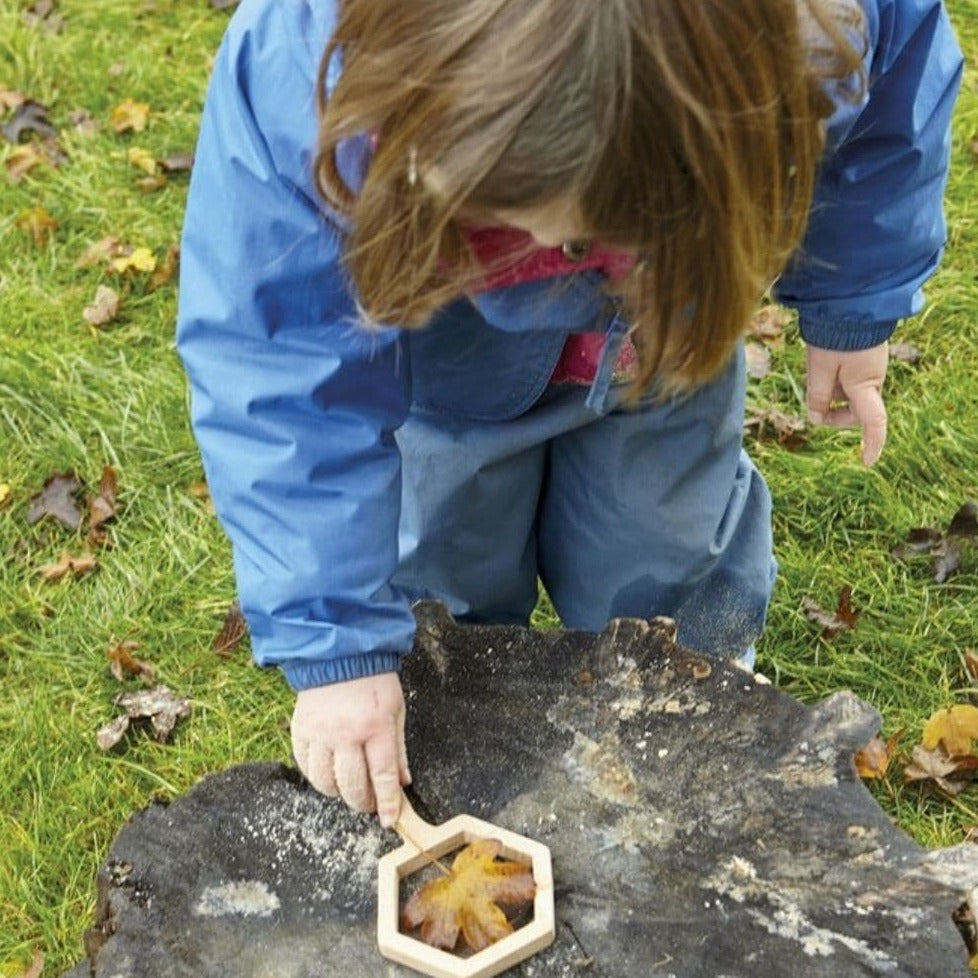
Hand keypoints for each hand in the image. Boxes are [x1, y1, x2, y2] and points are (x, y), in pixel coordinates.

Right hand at [291, 672, 410, 827]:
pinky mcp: (301, 730)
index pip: (383, 775)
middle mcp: (347, 734)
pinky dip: (316, 776)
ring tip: (347, 789)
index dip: (387, 802)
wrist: (339, 655)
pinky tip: (327, 773)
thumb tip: (403, 782)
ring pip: (325, 781)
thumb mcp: (396, 711)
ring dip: (338, 793)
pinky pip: (305, 766)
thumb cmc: (374, 682)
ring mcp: (321, 733)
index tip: (389, 821)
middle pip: (352, 785)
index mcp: (376, 727)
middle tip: (368, 804)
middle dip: (363, 802)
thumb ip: (399, 749)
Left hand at [805, 343, 888, 465]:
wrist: (847, 302)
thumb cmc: (834, 335)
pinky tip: (822, 366)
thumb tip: (817, 418)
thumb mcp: (820, 368)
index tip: (867, 461)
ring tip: (816, 374)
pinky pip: (849, 381)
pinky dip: (835, 382)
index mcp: (865, 384)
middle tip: (816, 410)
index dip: (872, 444)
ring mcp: (870, 369)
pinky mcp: (864, 360)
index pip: (874, 422)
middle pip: (856, 411)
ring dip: (832, 396)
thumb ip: (818, 395)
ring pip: (850, 396)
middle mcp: (873, 379)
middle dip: (836, 416)